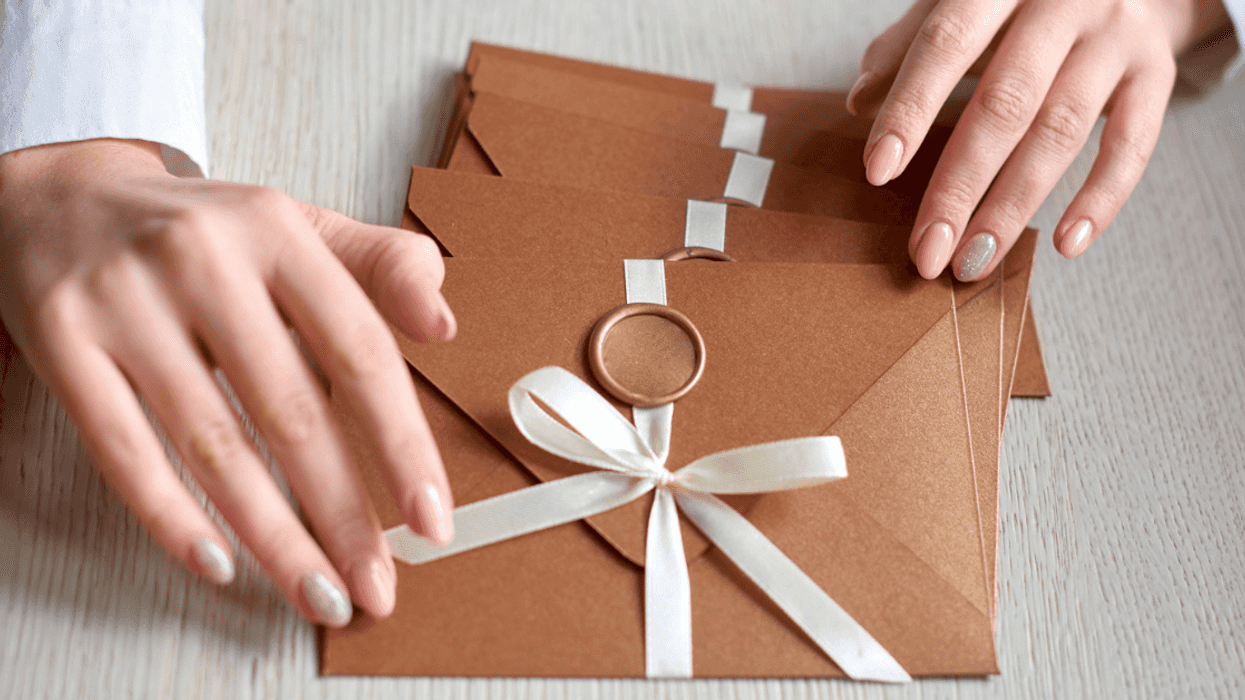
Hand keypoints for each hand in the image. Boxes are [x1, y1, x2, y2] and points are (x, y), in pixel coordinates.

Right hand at [0, 139, 456, 625]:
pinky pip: (123, 450)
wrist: (62, 196)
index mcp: (278, 231)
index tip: (431, 518)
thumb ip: (381, 267)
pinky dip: (172, 518)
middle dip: (343, 516)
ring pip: (213, 446)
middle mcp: (204, 260)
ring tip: (316, 591)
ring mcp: (126, 302)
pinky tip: (218, 562)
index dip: (401, 445)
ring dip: (273, 537)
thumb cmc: (202, 232)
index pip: (359, 352)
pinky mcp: (62, 340)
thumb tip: (444, 324)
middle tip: (375, 584)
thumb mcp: (299, 227)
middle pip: (291, 412)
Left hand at [847, 0, 1229, 279]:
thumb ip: (910, 45)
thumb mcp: (964, 1)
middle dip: (959, 187)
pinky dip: (1100, 198)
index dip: (910, 109)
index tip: (877, 172)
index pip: (947, 44)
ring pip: (1059, 132)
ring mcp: (1115, 37)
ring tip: (973, 261)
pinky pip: (1132, 143)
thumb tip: (859, 100)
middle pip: (1004, 104)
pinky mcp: (1156, 71)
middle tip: (927, 251)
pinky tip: (1066, 244)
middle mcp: (1062, 2)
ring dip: (1012, 208)